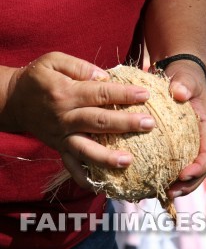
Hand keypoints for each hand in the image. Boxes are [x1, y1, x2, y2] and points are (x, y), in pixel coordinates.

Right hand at [5, 52, 154, 187]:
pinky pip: (70, 166)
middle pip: (99, 121)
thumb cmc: (38, 78)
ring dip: (107, 156)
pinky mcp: (58, 148)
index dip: (124, 94)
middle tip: (149, 124)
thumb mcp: (54, 60)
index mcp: (66, 93)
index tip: (145, 95)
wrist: (14, 100)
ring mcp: (61, 136)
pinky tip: (99, 187)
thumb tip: (105, 77)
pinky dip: (83, 178)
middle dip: (125, 124)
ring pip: (86, 148)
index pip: (101, 93)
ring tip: (129, 161)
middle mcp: (65, 117)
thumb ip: (80, 67)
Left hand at [164, 61, 205, 197]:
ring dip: (176, 185)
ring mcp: (189, 146)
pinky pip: (173, 164)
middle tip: (170, 192)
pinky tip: (148, 183)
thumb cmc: (184, 79)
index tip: (183, 175)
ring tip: (160, 194)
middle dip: (187, 184)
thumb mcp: (186, 78)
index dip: (199, 167)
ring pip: (186, 171)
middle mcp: (200, 141)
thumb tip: (179, 92)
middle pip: (199, 169)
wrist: (179, 80)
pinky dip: (164, 176)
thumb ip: (185, 84)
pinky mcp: (177, 147)